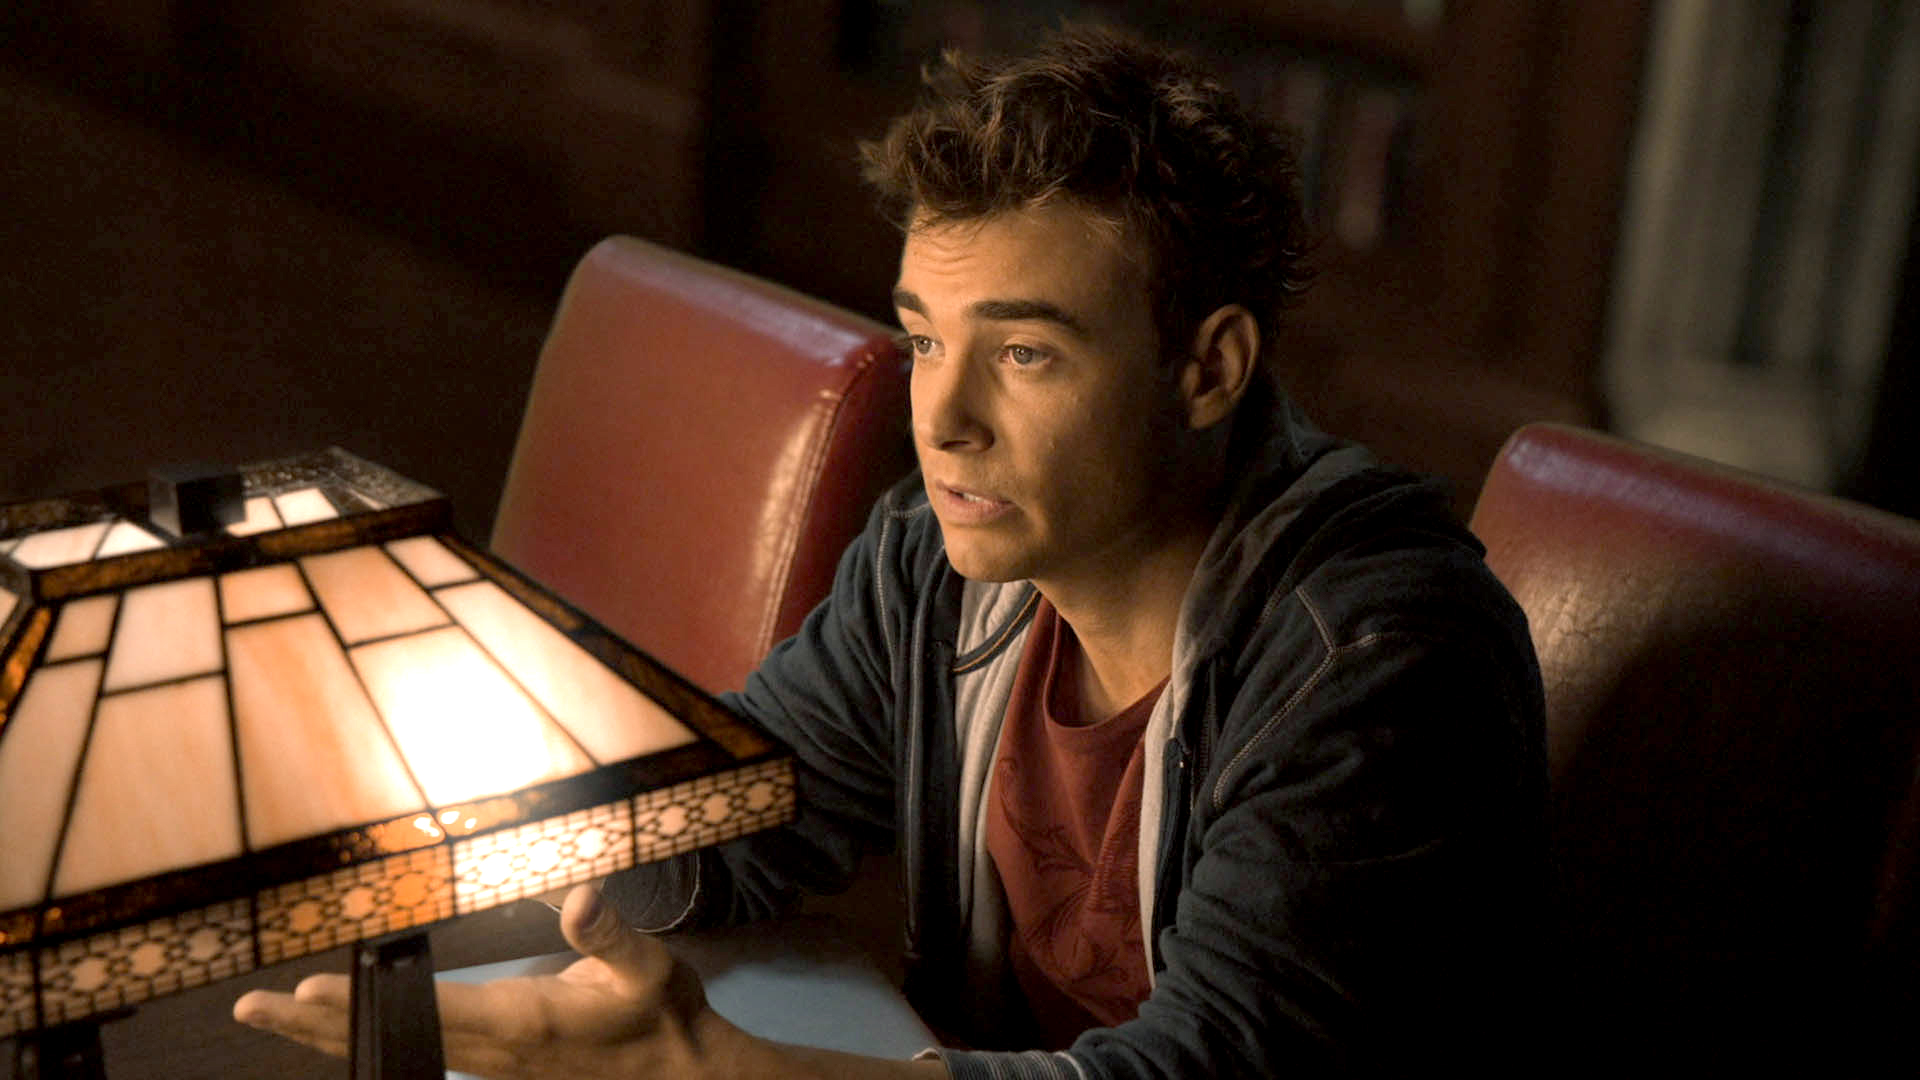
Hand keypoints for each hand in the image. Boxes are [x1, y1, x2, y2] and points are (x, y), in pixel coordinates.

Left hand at [234, 883, 738, 1078]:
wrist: (682, 1076)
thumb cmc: (663, 1019)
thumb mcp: (650, 970)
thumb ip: (610, 937)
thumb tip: (580, 896)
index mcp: (521, 1024)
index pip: (425, 1011)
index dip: (364, 1001)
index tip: (306, 988)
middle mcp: (493, 1051)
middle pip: (389, 1038)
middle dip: (316, 1024)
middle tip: (250, 1008)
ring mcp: (490, 1064)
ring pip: (394, 1049)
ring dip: (329, 1034)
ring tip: (274, 1015)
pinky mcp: (496, 1063)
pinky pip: (415, 1052)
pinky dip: (367, 1038)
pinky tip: (344, 1027)